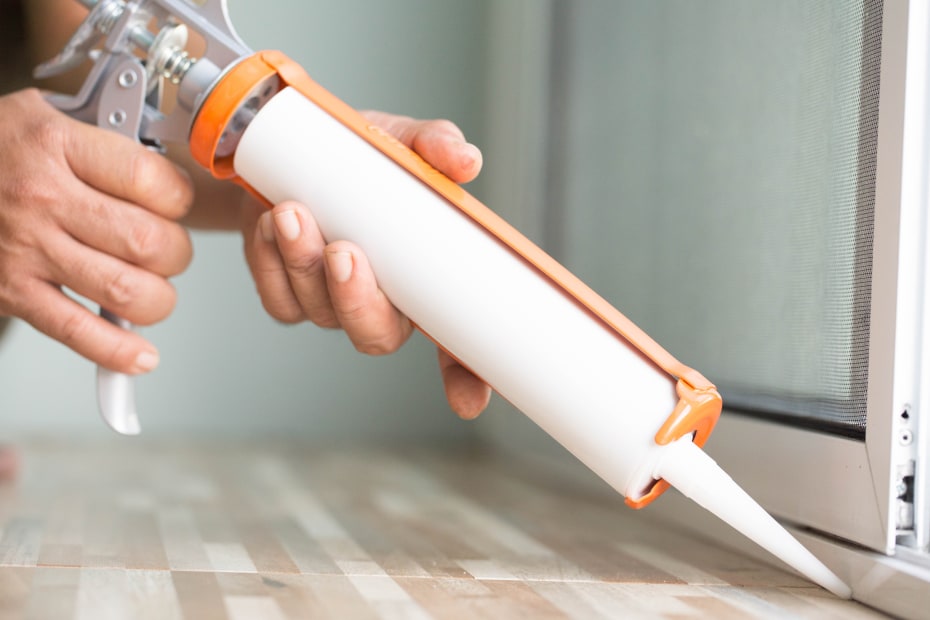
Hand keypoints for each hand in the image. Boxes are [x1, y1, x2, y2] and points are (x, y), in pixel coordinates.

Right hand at [0, 89, 193, 372]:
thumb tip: (166, 171)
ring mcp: (26, 250)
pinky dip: (117, 351)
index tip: (175, 202)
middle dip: (176, 254)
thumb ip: (105, 142)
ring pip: (125, 290)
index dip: (179, 197)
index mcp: (57, 145)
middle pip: (147, 241)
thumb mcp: (44, 118)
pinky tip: (141, 355)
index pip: (151, 180)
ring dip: (157, 299)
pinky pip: (76, 331)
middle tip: (168, 251)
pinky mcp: (11, 292)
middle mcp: (43, 198)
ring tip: (153, 290)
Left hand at [241, 111, 491, 418]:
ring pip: (320, 313)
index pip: (458, 340)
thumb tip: (464, 161)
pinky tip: (271, 222)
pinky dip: (269, 262)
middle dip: (358, 301)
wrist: (287, 145)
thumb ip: (435, 146)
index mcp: (425, 279)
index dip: (467, 377)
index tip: (468, 402)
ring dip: (304, 266)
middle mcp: (384, 301)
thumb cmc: (360, 154)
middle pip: (378, 337)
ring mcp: (331, 302)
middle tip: (345, 252)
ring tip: (292, 213)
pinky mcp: (287, 294)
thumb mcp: (400, 140)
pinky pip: (279, 300)